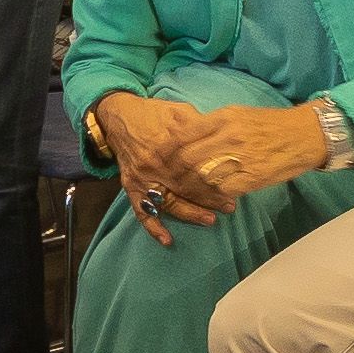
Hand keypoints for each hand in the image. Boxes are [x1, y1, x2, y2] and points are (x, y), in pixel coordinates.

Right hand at [93, 92, 231, 245]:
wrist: (118, 115)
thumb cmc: (155, 113)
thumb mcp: (181, 112)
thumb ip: (201, 127)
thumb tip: (225, 141)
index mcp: (168, 144)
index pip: (196, 168)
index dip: (215, 180)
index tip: (235, 187)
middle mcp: (153, 164)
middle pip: (185, 188)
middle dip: (208, 200)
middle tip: (229, 207)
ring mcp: (140, 177)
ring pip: (167, 202)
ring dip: (189, 214)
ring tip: (210, 220)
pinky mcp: (130, 185)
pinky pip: (140, 210)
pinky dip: (153, 226)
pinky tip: (167, 240)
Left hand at [169, 103, 329, 197]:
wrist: (306, 135)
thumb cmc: (272, 124)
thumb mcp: (239, 114)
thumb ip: (212, 124)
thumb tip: (186, 131)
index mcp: (224, 118)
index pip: (183, 135)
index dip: (168, 149)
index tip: (162, 156)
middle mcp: (229, 137)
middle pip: (188, 159)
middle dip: (174, 171)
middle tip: (169, 178)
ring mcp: (240, 159)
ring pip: (202, 177)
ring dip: (191, 187)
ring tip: (185, 190)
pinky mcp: (251, 178)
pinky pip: (221, 190)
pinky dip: (212, 195)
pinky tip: (210, 197)